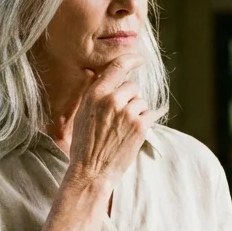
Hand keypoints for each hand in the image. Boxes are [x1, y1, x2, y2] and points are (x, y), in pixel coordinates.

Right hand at [66, 54, 164, 189]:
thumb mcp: (82, 114)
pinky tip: (134, 132)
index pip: (117, 67)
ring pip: (141, 101)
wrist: (91, 171)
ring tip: (124, 128)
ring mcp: (127, 113)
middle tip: (121, 116)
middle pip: (132, 86)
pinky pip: (150, 113)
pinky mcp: (140, 126)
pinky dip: (145, 121)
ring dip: (137, 111)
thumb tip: (97, 73)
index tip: (139, 59)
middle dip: (130, 98)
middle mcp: (112, 100)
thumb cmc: (84, 144)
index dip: (131, 60)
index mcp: (95, 95)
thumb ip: (93, 93)